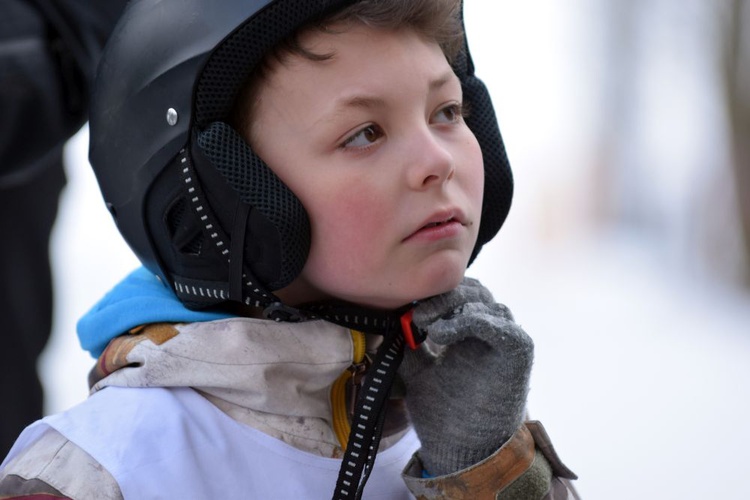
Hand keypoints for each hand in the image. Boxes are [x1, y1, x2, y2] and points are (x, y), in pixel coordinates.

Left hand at [399, 277, 533, 475]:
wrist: (462, 452)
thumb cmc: (443, 415)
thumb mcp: (418, 372)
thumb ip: (410, 346)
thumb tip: (390, 320)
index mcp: (470, 333)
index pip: (459, 293)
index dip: (434, 296)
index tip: (407, 311)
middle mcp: (491, 332)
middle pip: (472, 291)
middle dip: (442, 298)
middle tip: (416, 315)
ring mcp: (506, 339)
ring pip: (485, 302)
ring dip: (453, 306)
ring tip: (427, 327)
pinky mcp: (518, 350)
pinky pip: (497, 322)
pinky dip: (469, 319)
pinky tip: (442, 334)